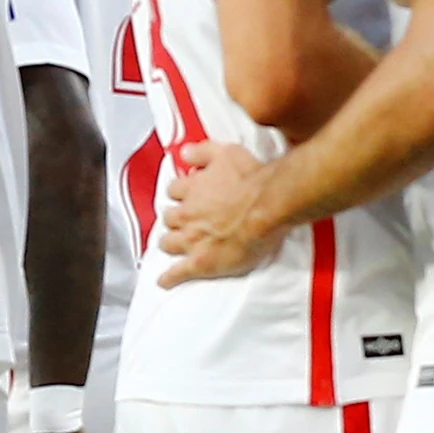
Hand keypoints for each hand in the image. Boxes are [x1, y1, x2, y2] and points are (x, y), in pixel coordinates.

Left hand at [153, 138, 288, 286]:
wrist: (269, 205)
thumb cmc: (252, 180)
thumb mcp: (226, 153)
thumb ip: (203, 152)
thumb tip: (185, 153)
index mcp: (191, 190)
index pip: (174, 191)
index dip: (180, 194)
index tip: (184, 196)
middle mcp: (186, 215)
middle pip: (169, 218)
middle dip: (174, 219)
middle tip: (183, 222)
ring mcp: (192, 239)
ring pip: (168, 243)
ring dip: (170, 243)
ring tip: (174, 245)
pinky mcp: (201, 261)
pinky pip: (178, 272)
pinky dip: (169, 277)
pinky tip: (165, 281)